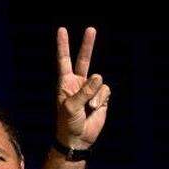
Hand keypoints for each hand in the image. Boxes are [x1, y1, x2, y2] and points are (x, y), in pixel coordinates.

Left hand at [56, 27, 110, 148]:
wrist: (78, 139)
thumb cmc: (68, 123)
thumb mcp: (71, 107)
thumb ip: (84, 91)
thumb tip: (98, 77)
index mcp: (65, 83)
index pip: (64, 60)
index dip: (63, 45)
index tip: (61, 30)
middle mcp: (77, 83)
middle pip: (84, 60)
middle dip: (87, 45)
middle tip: (90, 29)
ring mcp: (90, 89)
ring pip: (99, 81)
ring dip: (95, 95)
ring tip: (88, 107)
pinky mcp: (101, 97)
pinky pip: (106, 90)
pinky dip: (102, 99)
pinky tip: (96, 108)